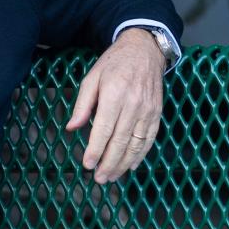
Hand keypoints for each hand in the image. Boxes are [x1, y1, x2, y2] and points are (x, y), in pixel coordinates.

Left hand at [65, 29, 165, 183]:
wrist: (144, 49)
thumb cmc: (114, 63)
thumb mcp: (91, 77)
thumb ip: (82, 104)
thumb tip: (72, 128)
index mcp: (114, 94)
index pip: (104, 129)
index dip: (96, 149)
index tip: (88, 164)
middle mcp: (133, 104)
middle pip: (121, 141)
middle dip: (109, 163)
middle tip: (99, 178)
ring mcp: (148, 110)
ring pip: (136, 144)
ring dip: (124, 164)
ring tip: (112, 176)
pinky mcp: (157, 113)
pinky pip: (149, 139)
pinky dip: (141, 155)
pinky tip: (131, 166)